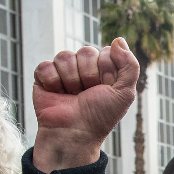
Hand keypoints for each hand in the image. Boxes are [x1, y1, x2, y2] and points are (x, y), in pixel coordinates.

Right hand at [32, 38, 138, 172]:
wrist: (74, 135)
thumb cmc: (100, 117)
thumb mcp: (124, 93)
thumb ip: (130, 65)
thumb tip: (118, 39)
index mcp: (103, 70)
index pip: (105, 52)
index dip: (106, 71)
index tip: (105, 89)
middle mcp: (83, 69)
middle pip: (85, 52)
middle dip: (88, 75)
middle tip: (87, 94)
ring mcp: (63, 72)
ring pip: (64, 56)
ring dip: (70, 80)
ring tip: (71, 96)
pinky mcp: (43, 78)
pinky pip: (45, 66)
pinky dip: (52, 81)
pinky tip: (56, 94)